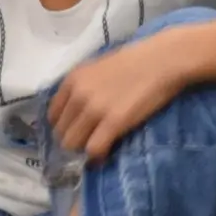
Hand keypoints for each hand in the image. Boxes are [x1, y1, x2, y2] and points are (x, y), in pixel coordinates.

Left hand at [48, 33, 192, 161]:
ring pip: (72, 144)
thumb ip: (83, 86)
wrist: (162, 60)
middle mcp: (77, 95)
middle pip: (61, 132)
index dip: (64, 126)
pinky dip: (98, 155)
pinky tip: (106, 153)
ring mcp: (94, 109)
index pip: (53, 115)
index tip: (77, 130)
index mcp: (72, 79)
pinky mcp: (113, 122)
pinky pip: (94, 149)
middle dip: (74, 139)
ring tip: (99, 145)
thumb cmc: (135, 61)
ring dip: (84, 148)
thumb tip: (78, 109)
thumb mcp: (98, 68)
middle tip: (90, 140)